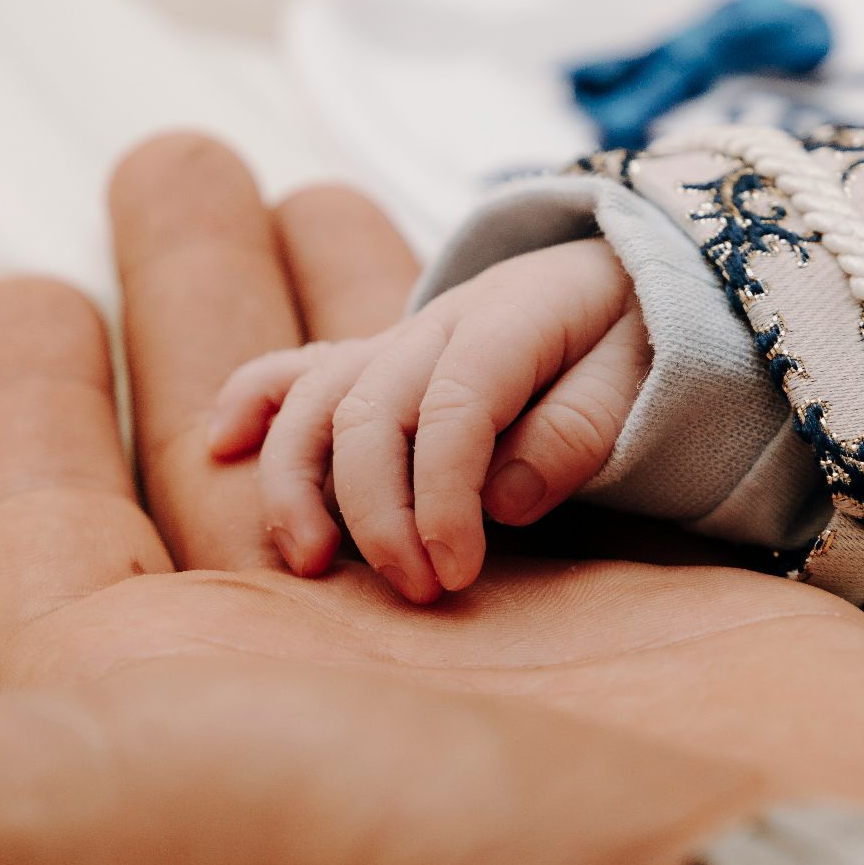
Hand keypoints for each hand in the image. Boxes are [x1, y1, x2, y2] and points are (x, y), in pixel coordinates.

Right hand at [209, 238, 648, 599]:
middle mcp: (436, 327)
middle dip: (378, 514)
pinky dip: (253, 401)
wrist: (635, 272)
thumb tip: (504, 501)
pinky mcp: (378, 360)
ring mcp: (398, 341)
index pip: (452, 412)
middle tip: (417, 592)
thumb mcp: (645, 375)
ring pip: (316, 399)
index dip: (442, 499)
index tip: (455, 574)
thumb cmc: (644, 335)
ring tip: (310, 562)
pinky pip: (298, 370)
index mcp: (508, 322)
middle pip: (368, 413)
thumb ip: (580, 431)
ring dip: (297, 482)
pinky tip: (218, 446)